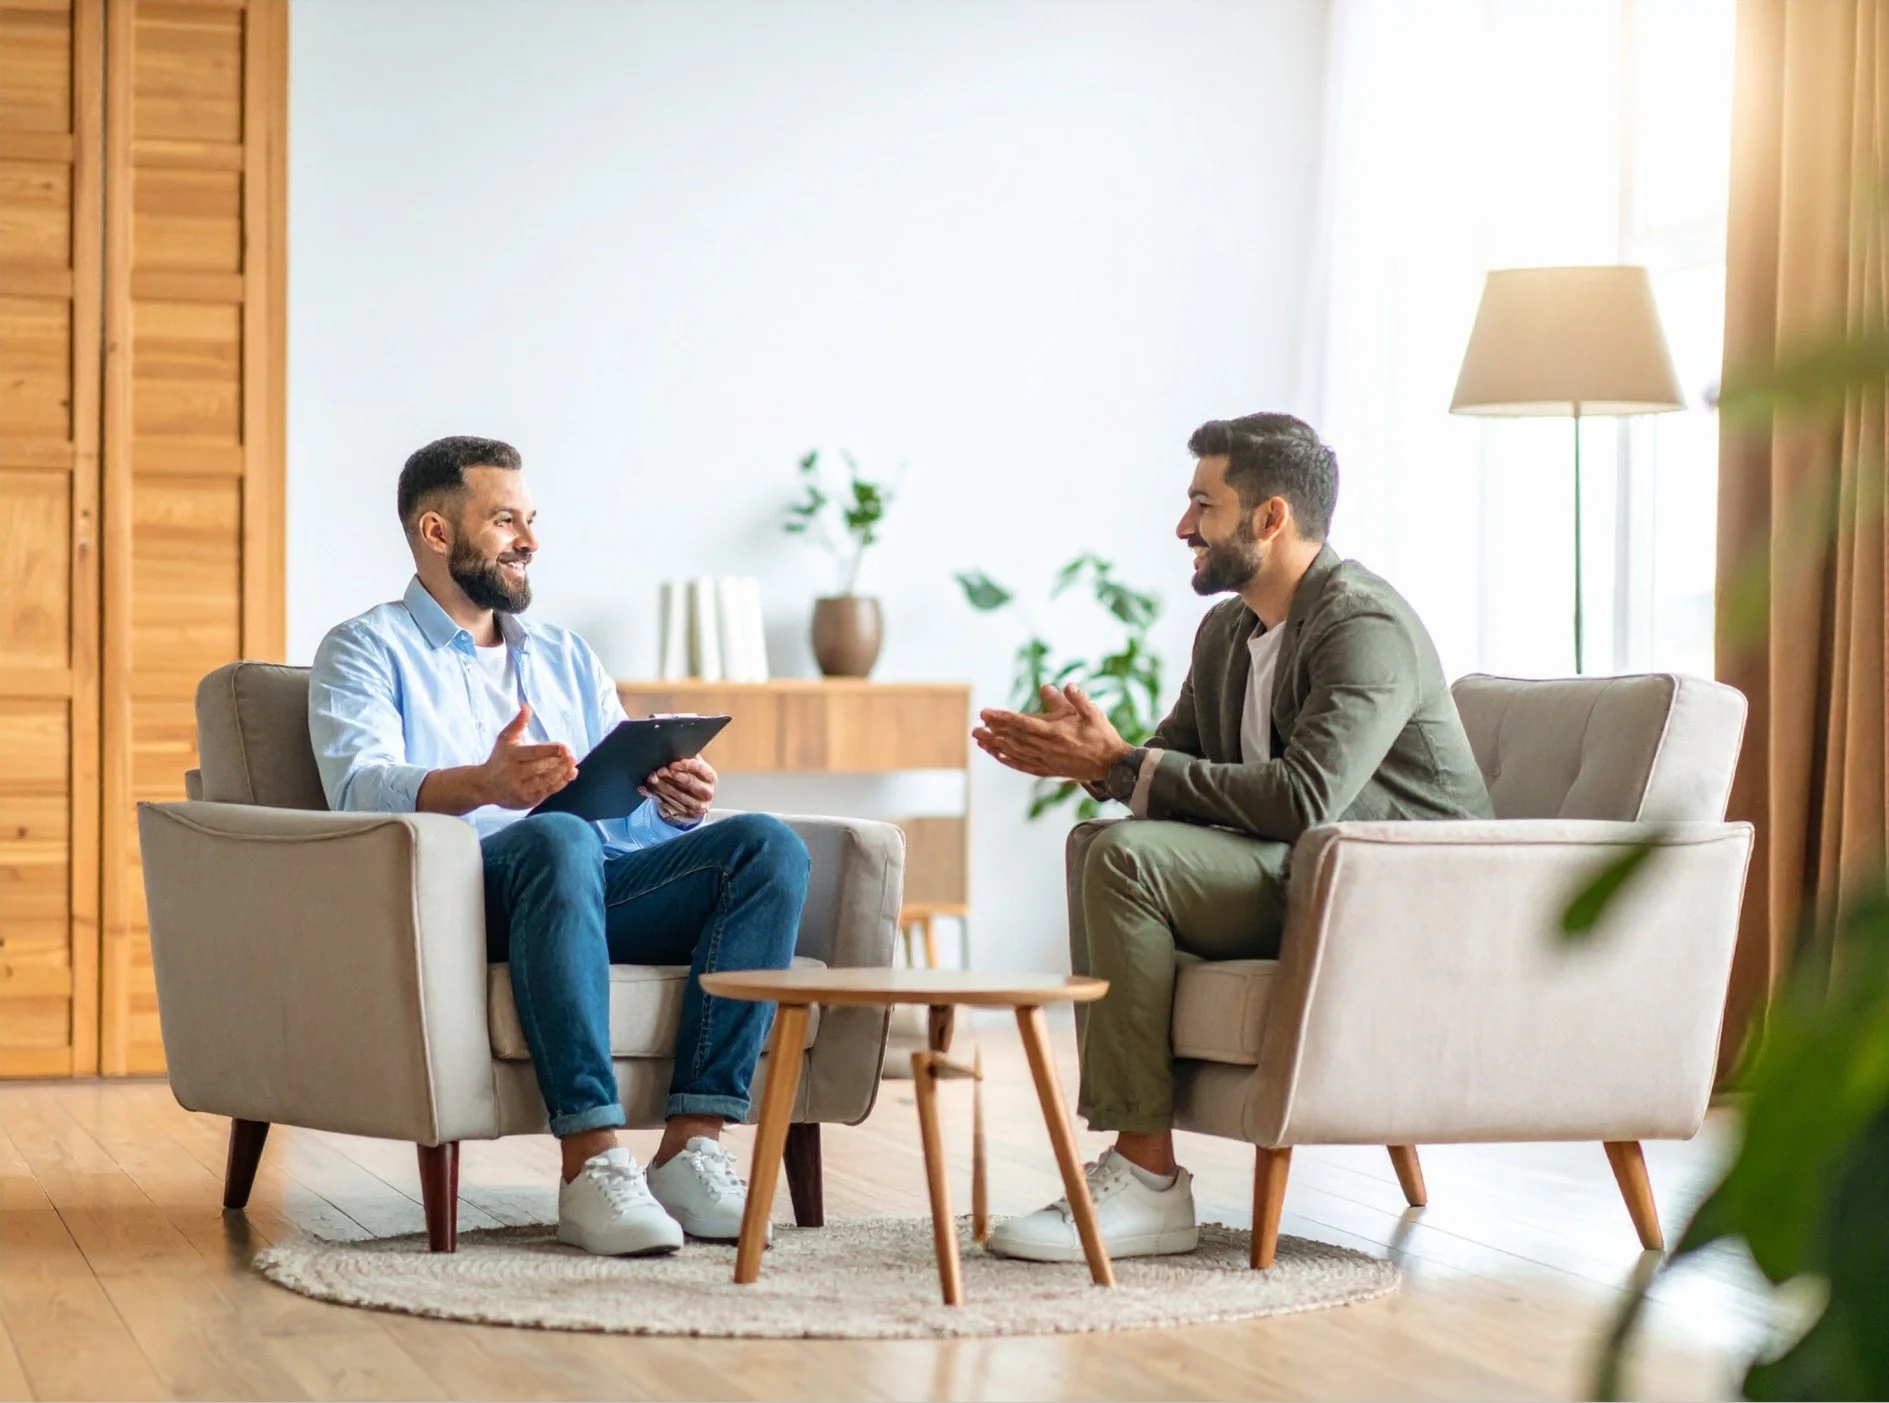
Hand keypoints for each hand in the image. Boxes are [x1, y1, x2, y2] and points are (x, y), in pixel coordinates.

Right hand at [478, 704, 577, 808]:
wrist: (484, 786)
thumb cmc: (499, 758)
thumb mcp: (505, 739)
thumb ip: (518, 723)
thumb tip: (527, 705)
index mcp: (510, 756)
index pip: (533, 753)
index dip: (550, 750)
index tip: (565, 747)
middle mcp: (514, 773)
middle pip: (541, 767)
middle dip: (559, 762)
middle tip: (572, 756)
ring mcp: (520, 789)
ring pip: (545, 781)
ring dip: (562, 774)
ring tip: (573, 765)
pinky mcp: (525, 800)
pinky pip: (546, 792)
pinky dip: (559, 784)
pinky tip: (568, 776)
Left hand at [641, 754, 716, 824]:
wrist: (695, 802)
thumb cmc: (693, 779)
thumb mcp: (694, 768)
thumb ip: (688, 758)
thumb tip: (676, 746)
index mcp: (710, 777)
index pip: (700, 768)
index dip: (685, 765)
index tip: (672, 763)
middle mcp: (708, 792)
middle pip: (690, 782)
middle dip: (673, 776)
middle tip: (660, 771)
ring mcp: (699, 805)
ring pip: (678, 795)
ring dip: (662, 786)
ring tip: (651, 779)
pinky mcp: (688, 815)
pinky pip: (671, 805)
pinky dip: (658, 797)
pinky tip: (648, 790)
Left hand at [972, 683, 1130, 781]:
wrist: (1112, 764)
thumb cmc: (1102, 735)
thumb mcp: (1092, 713)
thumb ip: (1077, 699)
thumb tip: (1065, 685)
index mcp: (1056, 732)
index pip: (1023, 723)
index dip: (1002, 718)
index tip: (986, 712)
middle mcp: (1047, 748)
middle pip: (1014, 739)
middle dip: (993, 731)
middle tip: (975, 725)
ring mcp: (1046, 761)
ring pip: (1015, 753)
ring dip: (995, 746)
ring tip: (979, 739)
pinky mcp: (1049, 770)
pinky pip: (1024, 766)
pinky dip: (1009, 761)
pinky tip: (997, 756)